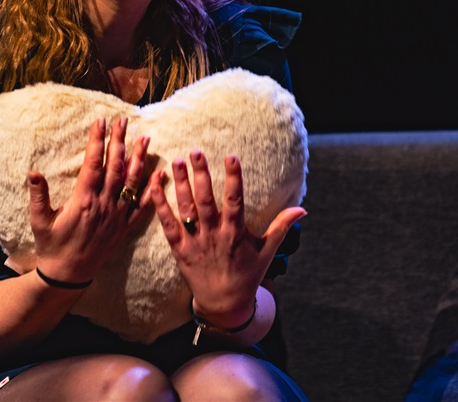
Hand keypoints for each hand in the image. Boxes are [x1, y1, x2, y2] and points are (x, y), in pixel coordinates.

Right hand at [28, 117, 157, 285]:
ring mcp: (116, 215)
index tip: (100, 121)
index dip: (97, 140)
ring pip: (132, 182)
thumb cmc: (51, 246)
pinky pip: (142, 207)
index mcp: (83, 200)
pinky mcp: (124, 227)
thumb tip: (33, 172)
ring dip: (139, 158)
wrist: (68, 274)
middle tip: (123, 120)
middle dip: (119, 141)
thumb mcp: (39, 221)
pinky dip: (152, 190)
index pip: (93, 163)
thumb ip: (38, 196)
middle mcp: (103, 205)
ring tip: (145, 138)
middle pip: (115, 167)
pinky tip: (160, 174)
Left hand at [151, 151, 305, 325]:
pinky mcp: (179, 249)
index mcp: (235, 233)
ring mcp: (195, 242)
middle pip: (205, 201)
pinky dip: (160, 206)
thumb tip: (303, 210)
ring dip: (180, 185)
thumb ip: (281, 227)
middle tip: (196, 151)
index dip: (234, 178)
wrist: (224, 305)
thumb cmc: (247, 275)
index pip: (235, 201)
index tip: (231, 156)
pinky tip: (155, 185)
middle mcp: (213, 235)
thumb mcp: (267, 252)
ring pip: (186, 209)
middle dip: (201, 175)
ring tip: (177, 161)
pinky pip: (167, 225)